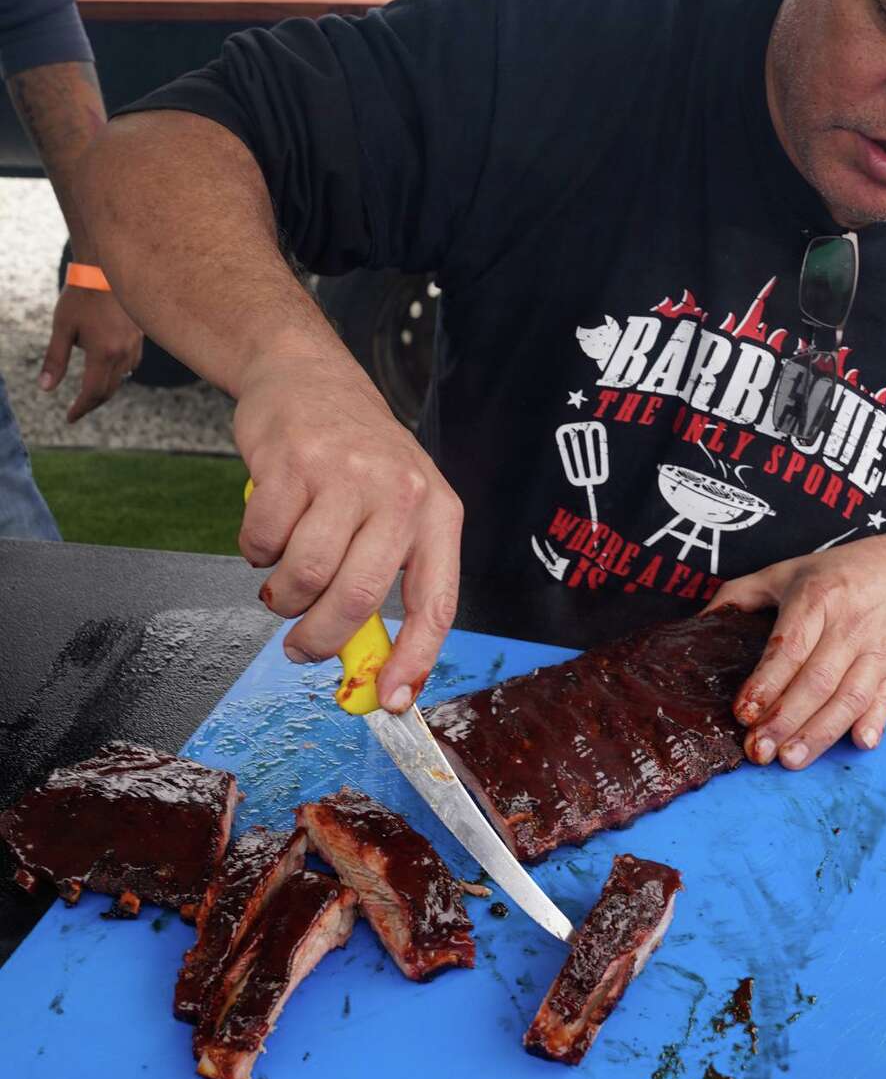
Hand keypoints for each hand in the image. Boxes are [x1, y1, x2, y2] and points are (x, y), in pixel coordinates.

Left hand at [40, 286, 143, 422]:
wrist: (106, 269)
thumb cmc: (81, 297)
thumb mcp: (62, 328)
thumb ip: (55, 360)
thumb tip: (45, 389)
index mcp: (104, 353)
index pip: (92, 392)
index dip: (80, 408)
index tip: (70, 417)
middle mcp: (123, 353)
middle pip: (109, 390)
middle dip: (91, 402)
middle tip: (77, 409)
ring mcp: (135, 344)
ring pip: (123, 378)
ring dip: (106, 388)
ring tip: (90, 390)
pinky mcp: (140, 336)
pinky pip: (132, 363)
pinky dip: (119, 372)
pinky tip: (108, 367)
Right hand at [234, 344, 463, 711]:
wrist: (309, 377)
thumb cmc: (357, 459)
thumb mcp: (396, 507)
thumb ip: (388, 575)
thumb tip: (373, 669)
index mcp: (437, 512)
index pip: (436, 602)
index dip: (414, 660)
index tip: (389, 701)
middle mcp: (400, 492)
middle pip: (359, 598)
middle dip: (321, 639)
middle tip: (300, 646)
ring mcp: (345, 474)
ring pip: (305, 576)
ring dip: (283, 596)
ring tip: (283, 580)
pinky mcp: (292, 462)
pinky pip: (263, 542)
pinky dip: (255, 552)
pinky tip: (267, 531)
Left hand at [717, 536, 885, 768]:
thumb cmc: (839, 574)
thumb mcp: (786, 571)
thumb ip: (740, 594)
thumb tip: (699, 623)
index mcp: (817, 598)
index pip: (789, 647)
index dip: (766, 683)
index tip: (743, 712)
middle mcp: (849, 625)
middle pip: (817, 680)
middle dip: (785, 719)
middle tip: (759, 750)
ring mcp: (878, 649)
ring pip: (850, 697)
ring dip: (820, 732)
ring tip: (791, 758)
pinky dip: (876, 722)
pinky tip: (860, 742)